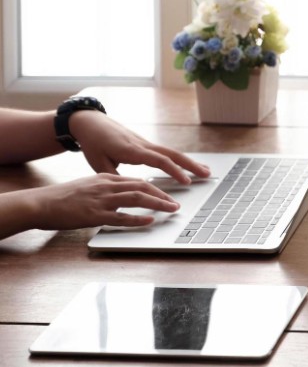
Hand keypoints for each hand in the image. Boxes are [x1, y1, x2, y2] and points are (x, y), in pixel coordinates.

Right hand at [26, 173, 179, 230]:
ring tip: (171, 209)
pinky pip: (121, 217)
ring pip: (136, 198)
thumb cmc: (62, 198)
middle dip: (162, 195)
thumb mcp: (88, 187)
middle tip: (176, 203)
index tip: (168, 194)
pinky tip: (150, 221)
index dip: (155, 188)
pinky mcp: (94, 214)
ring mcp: (101, 200)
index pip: (137, 180)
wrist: (40, 203)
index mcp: (105, 178)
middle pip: (142, 187)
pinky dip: (138, 219)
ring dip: (158, 203)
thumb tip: (122, 196)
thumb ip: (106, 189)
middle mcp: (106, 186)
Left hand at [69, 111, 210, 183]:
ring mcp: (146, 144)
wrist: (90, 123)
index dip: (174, 171)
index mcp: (133, 150)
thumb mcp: (98, 163)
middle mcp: (143, 145)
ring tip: (205, 171)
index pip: (159, 160)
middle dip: (191, 164)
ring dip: (189, 162)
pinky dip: (179, 160)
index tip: (186, 181)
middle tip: (208, 174)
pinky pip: (166, 153)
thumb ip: (114, 177)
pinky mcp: (145, 145)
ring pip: (172, 152)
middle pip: (173, 154)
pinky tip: (187, 166)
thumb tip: (128, 191)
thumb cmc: (93, 143)